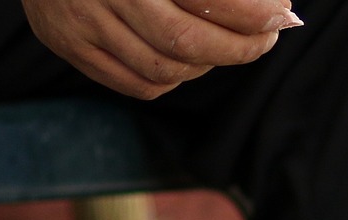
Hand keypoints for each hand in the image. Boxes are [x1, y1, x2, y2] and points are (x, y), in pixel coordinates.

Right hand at [20, 0, 302, 98]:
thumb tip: (267, 0)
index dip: (249, 13)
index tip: (280, 14)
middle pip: (186, 43)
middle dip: (238, 48)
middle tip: (265, 38)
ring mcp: (80, 21)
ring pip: (164, 69)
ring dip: (208, 66)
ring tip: (229, 47)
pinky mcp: (67, 43)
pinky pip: (137, 83)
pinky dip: (173, 79)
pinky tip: (190, 61)